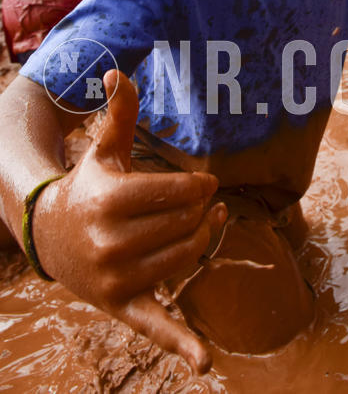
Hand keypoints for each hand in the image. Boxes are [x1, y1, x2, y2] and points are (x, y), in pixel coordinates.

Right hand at [33, 70, 226, 372]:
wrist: (53, 236)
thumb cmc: (91, 185)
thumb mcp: (104, 149)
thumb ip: (119, 113)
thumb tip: (118, 72)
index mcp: (111, 202)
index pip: (178, 194)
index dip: (200, 187)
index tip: (208, 184)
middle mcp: (111, 243)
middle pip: (186, 225)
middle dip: (203, 212)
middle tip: (208, 204)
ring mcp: (116, 279)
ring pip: (186, 259)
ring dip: (205, 241)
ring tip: (209, 225)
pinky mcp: (122, 306)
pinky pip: (155, 327)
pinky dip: (181, 345)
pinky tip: (205, 362)